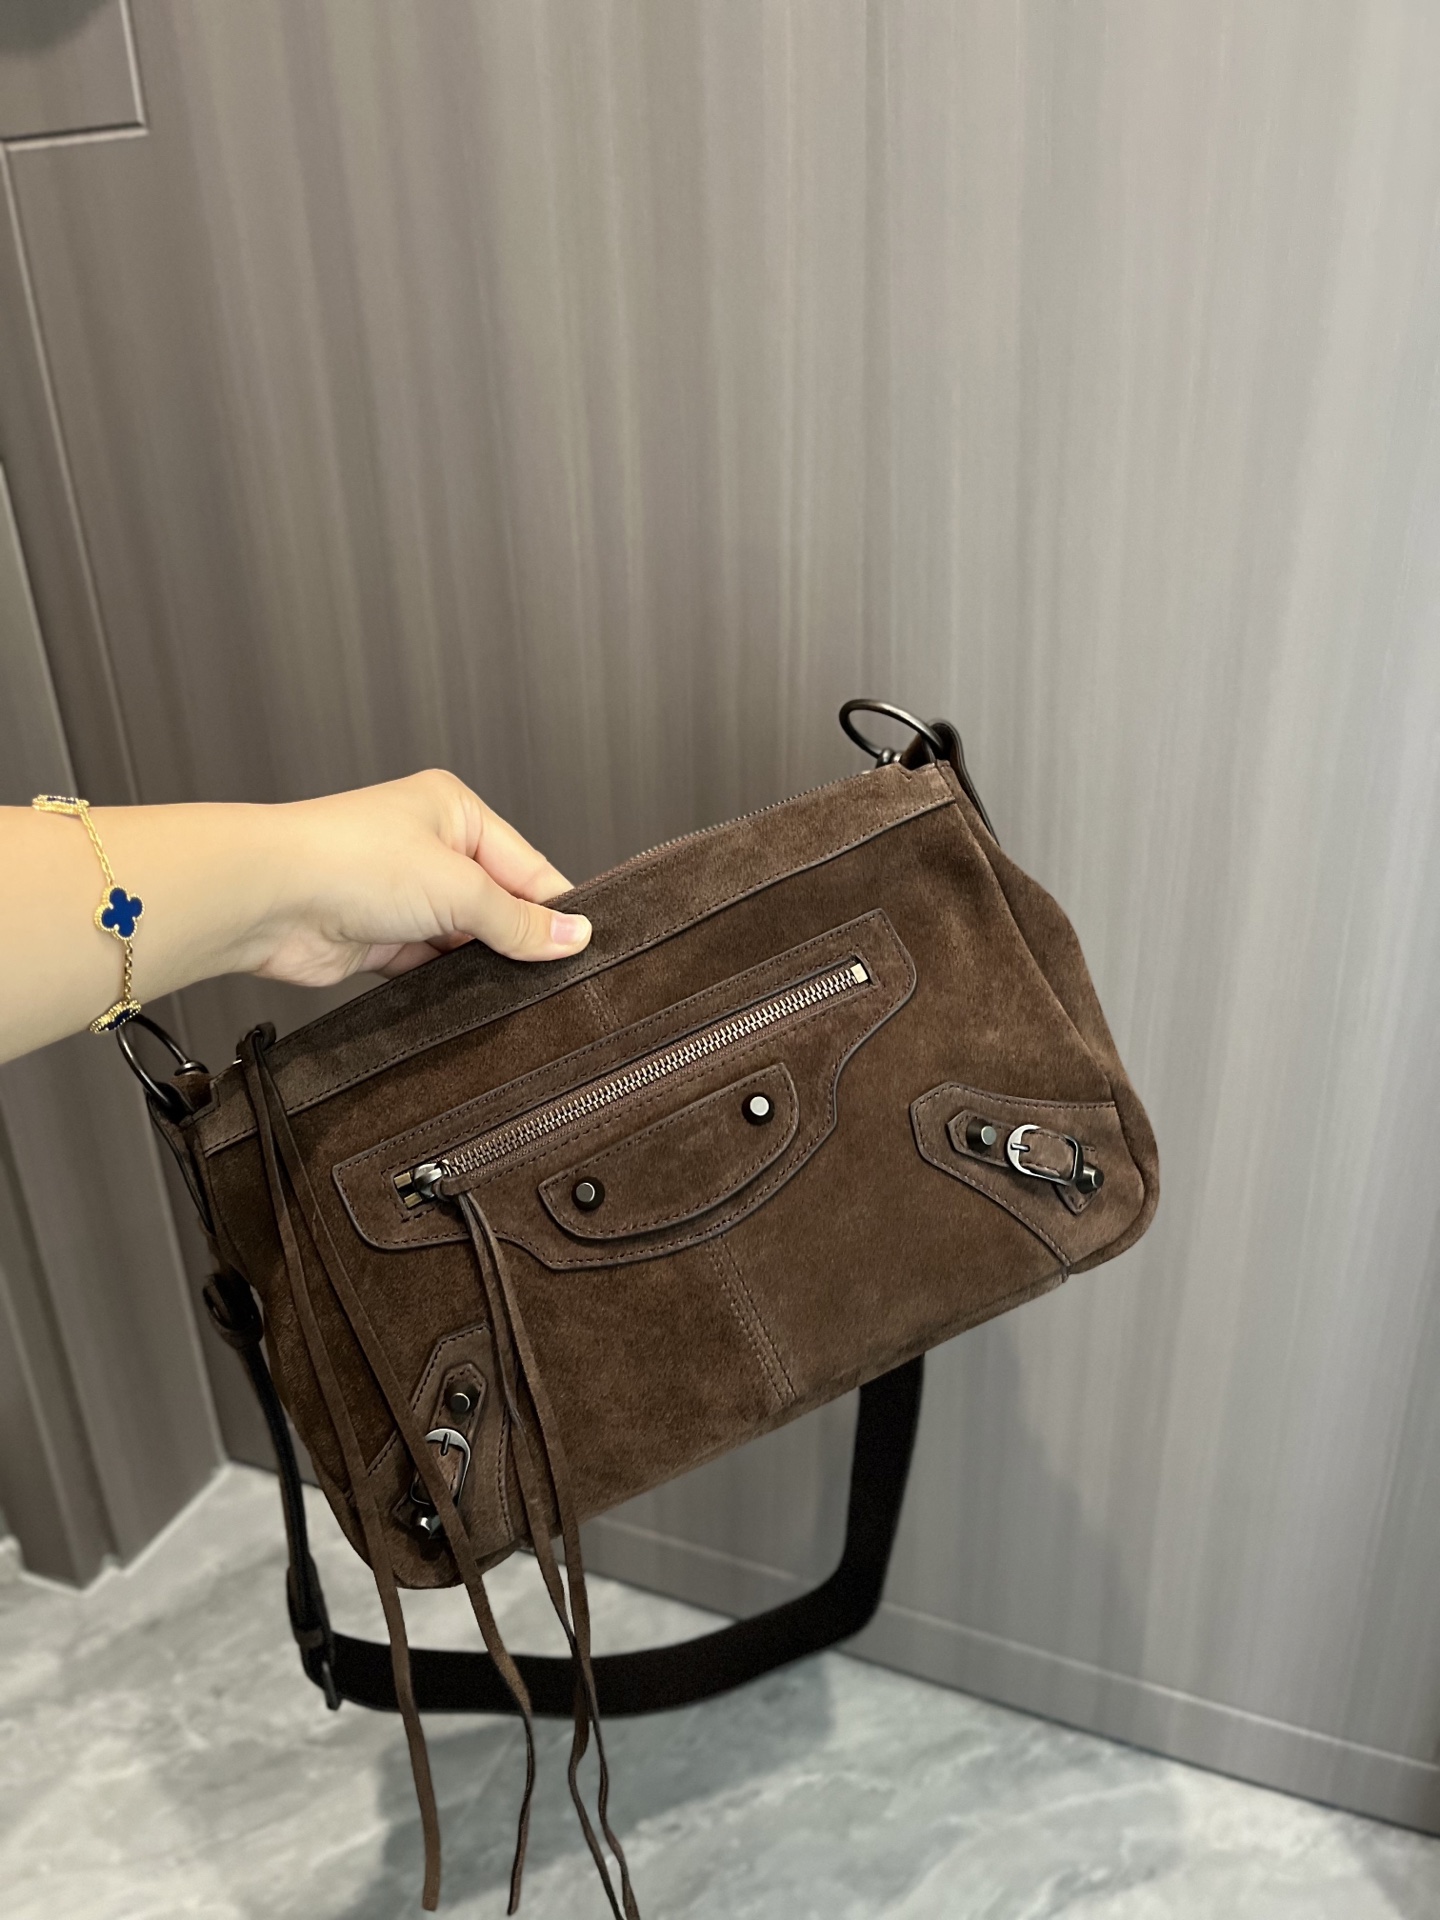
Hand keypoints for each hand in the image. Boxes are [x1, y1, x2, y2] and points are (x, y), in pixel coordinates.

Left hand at [254, 770, 591, 985]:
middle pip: (498, 904)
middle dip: (518, 939)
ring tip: (512, 993)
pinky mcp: (379, 939)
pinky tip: (470, 1001)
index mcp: (455, 811)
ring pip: (464, 939)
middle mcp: (430, 848)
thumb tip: (572, 935)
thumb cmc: (348, 861)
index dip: (555, 909)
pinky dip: (448, 984)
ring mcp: (403, 895)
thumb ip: (518, 919)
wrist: (266, 899)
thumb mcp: (458, 887)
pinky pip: (431, 967)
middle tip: (552, 978)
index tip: (583, 949)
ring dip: (482, 965)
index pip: (528, 865)